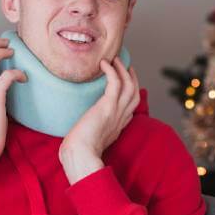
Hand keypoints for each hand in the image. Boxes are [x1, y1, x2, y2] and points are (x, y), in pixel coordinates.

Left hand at [59, 57, 139, 182]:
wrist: (80, 156)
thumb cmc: (79, 152)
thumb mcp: (90, 139)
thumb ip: (92, 131)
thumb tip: (83, 129)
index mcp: (118, 126)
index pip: (131, 106)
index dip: (131, 92)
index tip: (126, 82)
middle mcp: (120, 117)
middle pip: (134, 93)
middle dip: (132, 78)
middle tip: (126, 65)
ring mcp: (116, 112)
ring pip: (129, 86)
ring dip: (123, 70)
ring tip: (116, 59)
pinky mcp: (107, 107)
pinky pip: (115, 83)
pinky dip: (112, 71)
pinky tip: (105, 63)